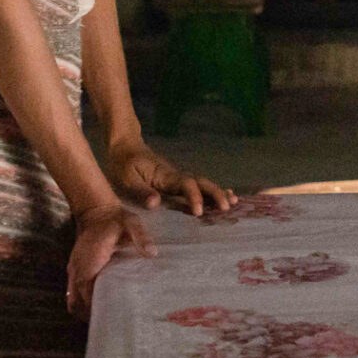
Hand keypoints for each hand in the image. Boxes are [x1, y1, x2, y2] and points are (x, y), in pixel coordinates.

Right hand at [66, 202, 153, 318]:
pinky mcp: (74, 270)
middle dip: (91, 315)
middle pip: (77, 302)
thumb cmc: (115, 219)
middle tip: (111, 324)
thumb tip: (152, 254)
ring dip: (84, 311)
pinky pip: (72, 293)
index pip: (87, 294)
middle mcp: (77, 269)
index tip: (111, 319)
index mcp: (89, 262)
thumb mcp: (132, 223)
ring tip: (105, 320)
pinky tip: (97, 308)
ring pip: (72, 300)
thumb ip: (141, 237)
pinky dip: (81, 303)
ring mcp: (73, 270)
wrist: (96, 210)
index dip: (96, 309)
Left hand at [106, 140, 236, 216]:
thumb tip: (156, 204)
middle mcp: (176, 176)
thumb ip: (141, 191)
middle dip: (215, 194)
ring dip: (218, 192)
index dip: (193, 197)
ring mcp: (178, 178)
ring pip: (202, 184)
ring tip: (234, 202)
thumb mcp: (126, 179)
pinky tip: (224, 196)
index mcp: (165, 176)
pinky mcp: (177, 182)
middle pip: (201, 182)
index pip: (185, 184)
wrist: (125, 146)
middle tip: (227, 207)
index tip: (197, 211)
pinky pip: (198, 186)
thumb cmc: (124, 164)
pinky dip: (213, 191)